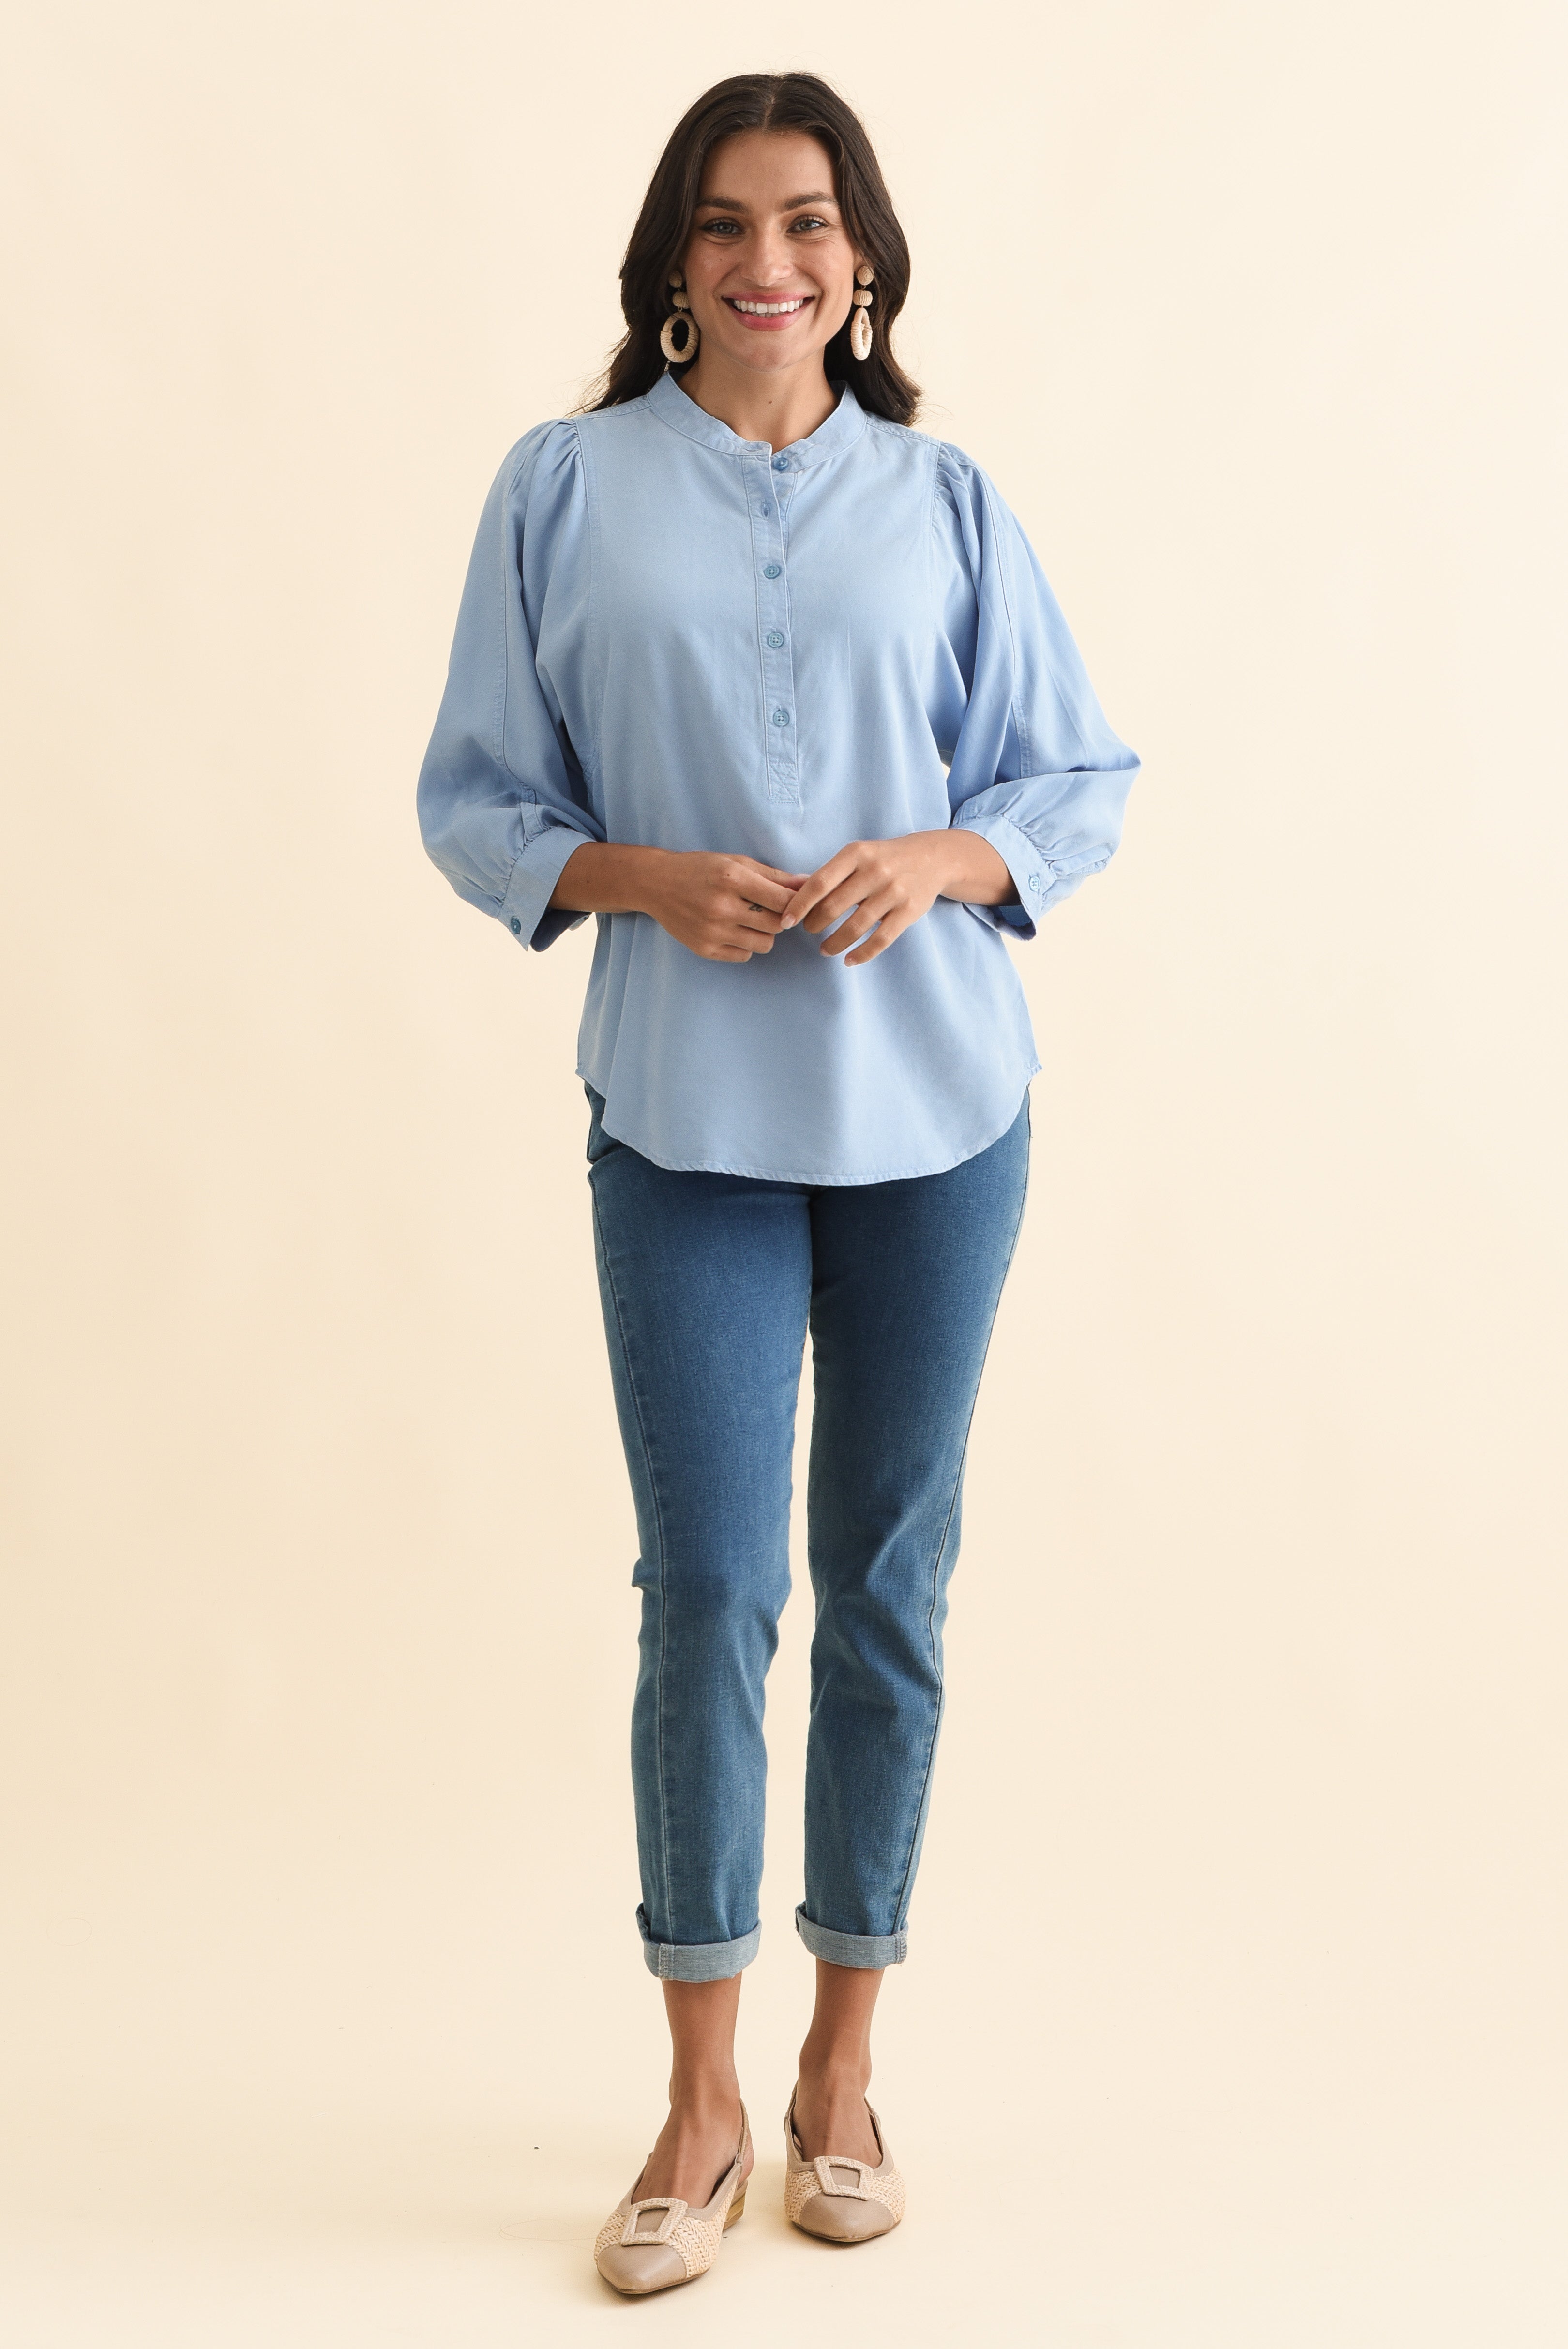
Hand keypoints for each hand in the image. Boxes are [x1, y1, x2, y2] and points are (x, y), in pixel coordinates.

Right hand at [549, 842, 806, 961]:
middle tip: (770, 910)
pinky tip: (733, 929)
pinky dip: (745, 945)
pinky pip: (744, 956)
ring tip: (751, 919)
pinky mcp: (704, 949)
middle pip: (776, 925)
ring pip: (764, 944)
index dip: (795, 903)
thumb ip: (772, 876)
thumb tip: (808, 883)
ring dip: (764, 933)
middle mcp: (721, 907)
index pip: (782, 900)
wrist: (656, 884)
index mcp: (731, 879)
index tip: (795, 902)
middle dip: (780, 919)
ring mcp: (712, 931)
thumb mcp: (735, 862)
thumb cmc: (700, 869)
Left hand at [780, 830, 1013, 966]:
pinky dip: (861, 954)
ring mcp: (894, 892)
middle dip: (814, 924)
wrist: (933, 857)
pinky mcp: (909, 911)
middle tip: (808, 930)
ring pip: (855, 927)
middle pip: (833, 907)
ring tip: (824, 949)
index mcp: (856, 853)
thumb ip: (830, 873)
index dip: (799, 905)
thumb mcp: (858, 854)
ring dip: (834, 943)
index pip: (819, 883)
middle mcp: (875, 871)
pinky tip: (848, 960)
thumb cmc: (884, 858)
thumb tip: (792, 895)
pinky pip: (880, 940)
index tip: (786, 922)